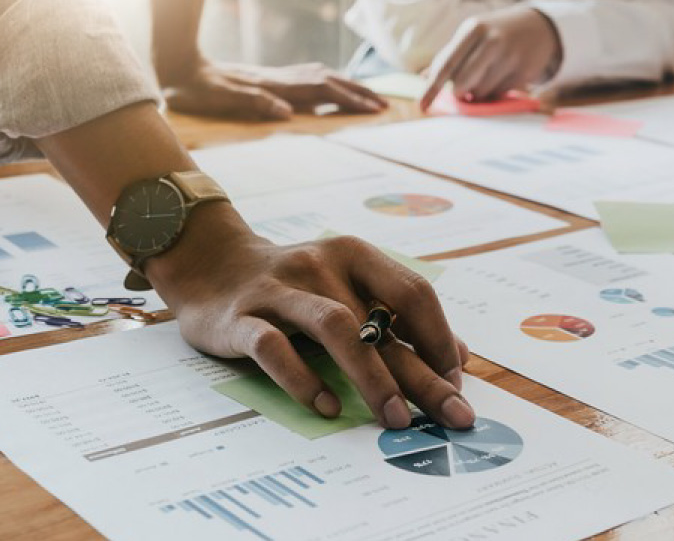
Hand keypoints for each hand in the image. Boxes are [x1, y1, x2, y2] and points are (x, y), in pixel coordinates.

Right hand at [147, 204, 474, 429]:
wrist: (213, 264)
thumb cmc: (295, 284)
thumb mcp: (348, 285)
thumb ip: (399, 316)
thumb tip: (459, 356)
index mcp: (353, 255)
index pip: (412, 293)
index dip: (440, 338)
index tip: (455, 382)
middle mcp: (321, 265)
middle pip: (381, 321)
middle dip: (423, 373)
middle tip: (454, 415)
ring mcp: (280, 289)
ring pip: (335, 328)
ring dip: (372, 377)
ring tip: (398, 419)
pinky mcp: (242, 317)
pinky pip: (275, 347)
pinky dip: (304, 378)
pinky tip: (329, 407)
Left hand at [163, 59, 387, 120]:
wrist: (178, 62)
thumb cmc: (197, 88)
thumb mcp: (220, 99)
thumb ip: (254, 103)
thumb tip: (287, 114)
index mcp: (275, 86)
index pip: (322, 92)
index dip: (350, 100)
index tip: (375, 110)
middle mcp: (281, 78)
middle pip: (330, 81)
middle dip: (359, 93)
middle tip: (385, 106)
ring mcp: (277, 75)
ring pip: (323, 77)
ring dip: (348, 86)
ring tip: (369, 97)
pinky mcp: (271, 76)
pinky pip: (311, 77)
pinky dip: (331, 82)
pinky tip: (334, 86)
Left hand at [420, 7, 561, 109]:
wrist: (538, 27)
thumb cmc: (494, 34)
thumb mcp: (471, 36)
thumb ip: (448, 56)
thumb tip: (422, 78)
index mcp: (472, 29)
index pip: (446, 64)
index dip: (432, 88)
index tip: (421, 106)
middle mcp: (492, 40)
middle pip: (462, 83)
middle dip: (459, 91)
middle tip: (464, 88)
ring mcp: (510, 56)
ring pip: (480, 92)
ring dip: (478, 92)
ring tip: (487, 76)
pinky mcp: (524, 71)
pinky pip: (499, 94)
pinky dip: (495, 91)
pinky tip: (501, 76)